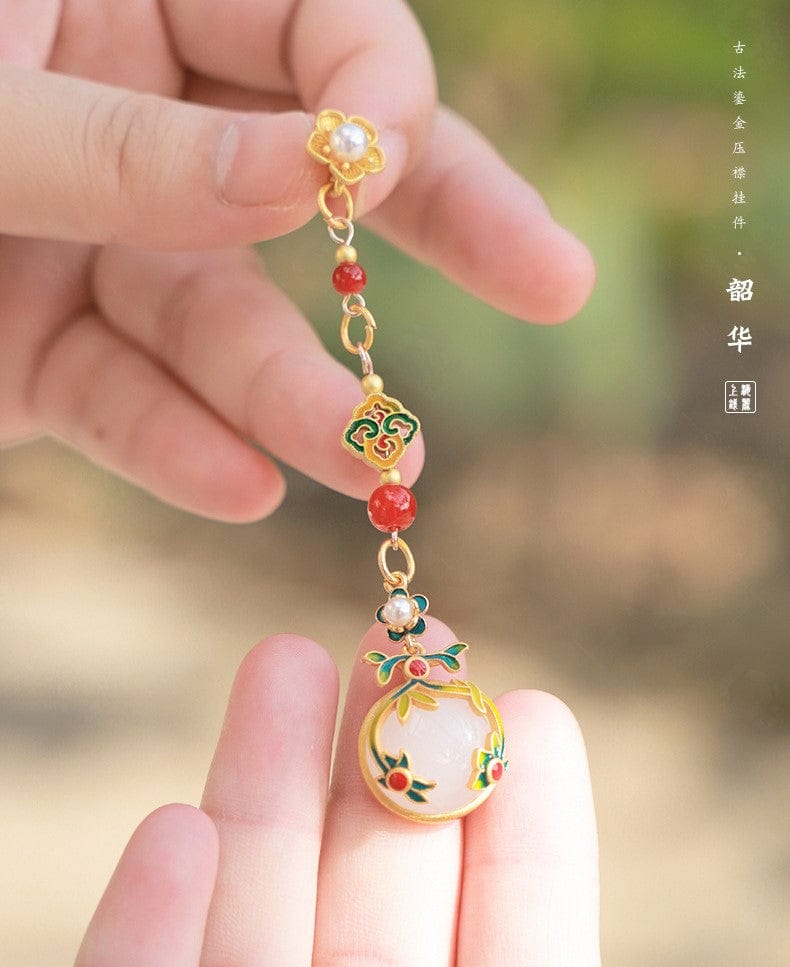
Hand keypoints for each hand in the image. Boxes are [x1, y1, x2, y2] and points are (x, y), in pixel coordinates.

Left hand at [0, 1, 593, 520]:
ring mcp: (97, 250)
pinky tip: (242, 488)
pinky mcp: (48, 356)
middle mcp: (133, 127)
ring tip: (379, 465)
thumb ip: (132, 144)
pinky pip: (124, 403)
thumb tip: (312, 171)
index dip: (374, 89)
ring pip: (222, 321)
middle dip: (439, 233)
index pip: (312, 24)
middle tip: (555, 283)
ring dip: (297, 398)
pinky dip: (178, 450)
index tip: (383, 160)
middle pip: (318, 180)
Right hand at [76, 622, 599, 964]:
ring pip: (251, 924)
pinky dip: (149, 929)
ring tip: (284, 658)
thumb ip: (533, 935)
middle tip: (397, 637)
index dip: (524, 826)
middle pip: (375, 903)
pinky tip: (172, 829)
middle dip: (385, 762)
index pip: (516, 942)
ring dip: (259, 794)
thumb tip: (534, 730)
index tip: (528, 703)